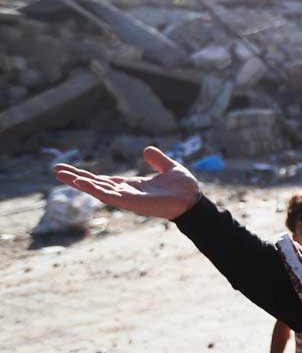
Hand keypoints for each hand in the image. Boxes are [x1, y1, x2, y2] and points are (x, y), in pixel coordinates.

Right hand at [54, 147, 199, 219]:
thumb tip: (146, 149)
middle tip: (55, 170)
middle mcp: (126, 193)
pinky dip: (96, 190)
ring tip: (62, 175)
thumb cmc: (184, 189)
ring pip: (99, 190)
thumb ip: (157, 159)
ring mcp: (128, 199)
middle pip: (96, 185)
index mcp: (132, 185)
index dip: (87, 176)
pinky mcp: (133, 203)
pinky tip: (82, 184)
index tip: (69, 170)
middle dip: (75, 178)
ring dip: (80, 183)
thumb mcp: (169, 167)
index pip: (104, 180)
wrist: (194, 201)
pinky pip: (111, 196)